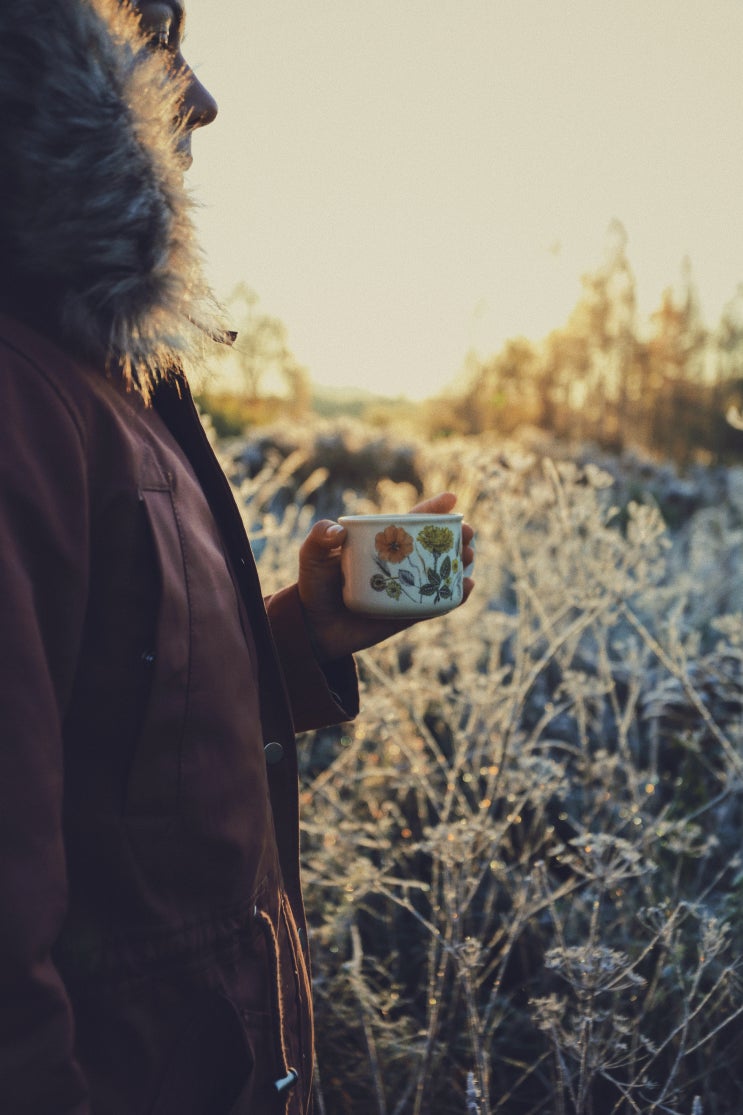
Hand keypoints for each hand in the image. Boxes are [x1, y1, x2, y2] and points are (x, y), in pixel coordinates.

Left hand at [296, 492, 474, 663]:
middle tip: (468, 533)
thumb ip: (318, 538)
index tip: (453, 499)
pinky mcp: (410, 614)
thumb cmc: (313, 585)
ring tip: (469, 555)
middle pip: (435, 546)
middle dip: (456, 536)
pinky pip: (437, 605)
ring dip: (461, 562)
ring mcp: (407, 589)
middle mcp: (399, 564)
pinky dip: (456, 596)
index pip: (411, 521)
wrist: (314, 628)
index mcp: (382, 543)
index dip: (433, 509)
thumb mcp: (310, 557)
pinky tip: (467, 586)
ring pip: (442, 572)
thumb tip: (337, 531)